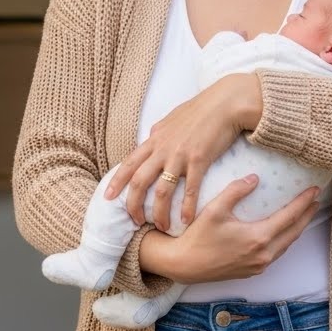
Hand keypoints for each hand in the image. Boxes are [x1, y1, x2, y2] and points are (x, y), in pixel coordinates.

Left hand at [105, 72, 262, 230]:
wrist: (224, 104)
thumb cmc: (200, 111)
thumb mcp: (171, 121)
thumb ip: (159, 136)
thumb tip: (151, 141)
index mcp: (154, 139)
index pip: (128, 163)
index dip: (116, 182)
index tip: (107, 197)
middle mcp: (162, 148)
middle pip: (139, 180)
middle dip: (133, 204)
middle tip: (135, 220)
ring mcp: (180, 154)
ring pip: (162, 190)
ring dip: (160, 212)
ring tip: (161, 226)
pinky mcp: (199, 160)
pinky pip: (190, 189)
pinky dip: (186, 207)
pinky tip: (186, 220)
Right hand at [140, 175, 319, 283]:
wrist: (184, 265)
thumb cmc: (197, 236)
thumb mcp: (215, 209)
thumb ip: (236, 191)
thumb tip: (255, 178)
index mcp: (258, 238)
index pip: (289, 217)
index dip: (303, 202)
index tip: (314, 190)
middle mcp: (264, 254)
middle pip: (294, 232)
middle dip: (307, 215)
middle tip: (316, 199)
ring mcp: (259, 265)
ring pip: (287, 244)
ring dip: (297, 228)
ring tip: (304, 214)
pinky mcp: (252, 270)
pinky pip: (277, 253)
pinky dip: (285, 239)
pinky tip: (283, 232)